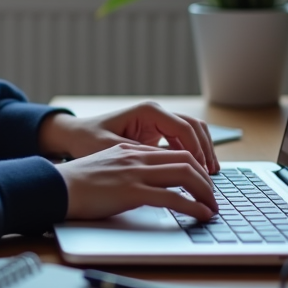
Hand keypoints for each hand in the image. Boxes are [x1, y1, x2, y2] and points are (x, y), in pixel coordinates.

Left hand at [38, 102, 219, 173]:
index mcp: (148, 112)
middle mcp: (156, 113)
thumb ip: (142, 156)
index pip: (184, 127)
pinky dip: (192, 155)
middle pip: (194, 127)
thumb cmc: (89, 140)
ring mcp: (158, 122)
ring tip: (209, 175)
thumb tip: (169, 167)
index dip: (197, 150)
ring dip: (202, 152)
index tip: (202, 171)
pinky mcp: (157, 132)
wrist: (75, 136)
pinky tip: (196, 173)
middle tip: (212, 175)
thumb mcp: (115, 151)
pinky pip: (182, 141)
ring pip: (192, 133)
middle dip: (206, 150)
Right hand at [55, 143, 217, 220]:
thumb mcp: (106, 166)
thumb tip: (147, 183)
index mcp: (132, 150)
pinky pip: (172, 197)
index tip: (204, 184)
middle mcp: (137, 157)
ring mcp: (135, 173)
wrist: (56, 186)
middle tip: (214, 198)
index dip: (196, 167)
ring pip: (185, 175)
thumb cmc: (76, 182)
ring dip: (205, 193)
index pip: (175, 152)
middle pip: (186, 160)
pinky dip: (193, 207)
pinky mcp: (131, 191)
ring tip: (213, 208)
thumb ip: (128, 168)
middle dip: (206, 180)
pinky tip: (201, 215)